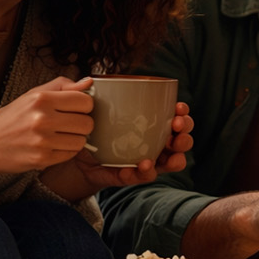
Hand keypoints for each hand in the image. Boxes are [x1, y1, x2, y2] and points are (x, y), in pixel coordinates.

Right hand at [0, 76, 95, 174]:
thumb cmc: (10, 118)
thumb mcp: (32, 95)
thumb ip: (61, 86)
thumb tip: (88, 82)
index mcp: (41, 99)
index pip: (85, 101)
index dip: (84, 106)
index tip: (75, 109)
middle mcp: (42, 119)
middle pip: (87, 123)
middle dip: (81, 124)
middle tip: (67, 124)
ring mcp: (42, 141)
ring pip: (82, 141)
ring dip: (74, 139)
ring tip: (58, 136)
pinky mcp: (42, 159)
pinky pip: (71, 155)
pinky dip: (65, 151)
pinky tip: (52, 146)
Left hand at [54, 102, 195, 191]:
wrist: (72, 156)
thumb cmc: (86, 126)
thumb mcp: (84, 108)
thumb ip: (82, 92)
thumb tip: (88, 81)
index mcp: (153, 122)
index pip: (176, 116)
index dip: (183, 112)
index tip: (179, 108)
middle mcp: (156, 142)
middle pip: (182, 140)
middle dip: (186, 136)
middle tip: (177, 130)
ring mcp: (148, 160)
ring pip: (173, 162)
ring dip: (175, 160)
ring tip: (169, 157)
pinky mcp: (133, 176)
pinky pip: (145, 177)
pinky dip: (144, 173)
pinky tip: (137, 167)